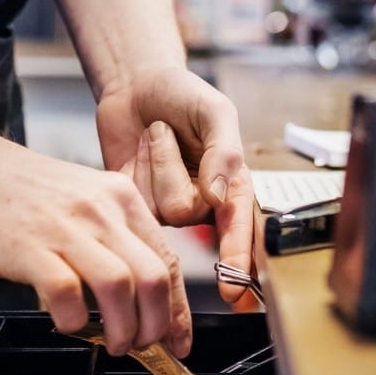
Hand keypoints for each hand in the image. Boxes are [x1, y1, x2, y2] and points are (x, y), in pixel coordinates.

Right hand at [0, 133, 191, 356]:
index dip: (178, 308)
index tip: (179, 339)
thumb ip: (107, 237)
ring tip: (114, 344)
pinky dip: (73, 320)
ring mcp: (65, 226)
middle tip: (144, 347)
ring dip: (124, 329)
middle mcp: (100, 209)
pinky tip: (67, 322)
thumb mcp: (79, 199)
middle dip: (158, 325)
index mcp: (119, 197)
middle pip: (154, 277)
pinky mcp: (29, 246)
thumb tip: (132, 296)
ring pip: (121, 287)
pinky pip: (67, 294)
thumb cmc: (15, 188)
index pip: (167, 259)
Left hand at [95, 67, 257, 308]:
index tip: (234, 290)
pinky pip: (134, 201)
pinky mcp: (138, 205)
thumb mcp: (215, 111)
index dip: (238, 261)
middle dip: (173, 167)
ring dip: (155, 160)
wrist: (137, 84)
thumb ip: (225, 151)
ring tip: (157, 136)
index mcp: (233, 185)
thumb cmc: (183, 94)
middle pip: (186, 212)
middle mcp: (204, 203)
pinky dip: (136, 165)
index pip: (241, 231)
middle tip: (171, 130)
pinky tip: (142, 149)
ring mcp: (168, 207)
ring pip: (158, 206)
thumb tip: (218, 196)